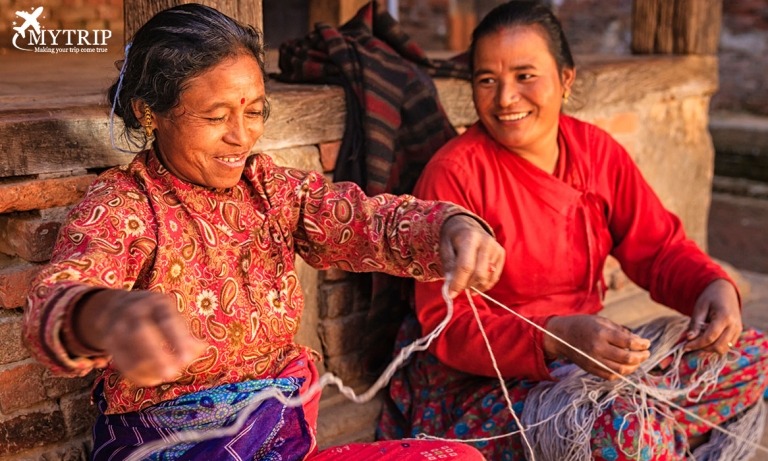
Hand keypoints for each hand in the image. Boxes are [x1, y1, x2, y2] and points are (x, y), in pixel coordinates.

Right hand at [73, 289, 205, 386]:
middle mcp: (133, 311)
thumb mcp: (172, 316)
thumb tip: (202, 349)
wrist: (116, 307)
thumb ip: (186, 334)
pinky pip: (121, 363)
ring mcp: (117, 326)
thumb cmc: (155, 316)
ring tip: (165, 377)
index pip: (167, 321)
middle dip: (157, 356)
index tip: (187, 360)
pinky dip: (137, 375)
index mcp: (156, 303)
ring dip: (149, 368)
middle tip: (172, 374)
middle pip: (141, 333)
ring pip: (129, 350)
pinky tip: (152, 379)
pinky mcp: (108, 342)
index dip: (177, 341)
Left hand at [439, 214, 504, 297]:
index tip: (450, 294)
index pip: (466, 266)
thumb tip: (451, 288)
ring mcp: (496, 248)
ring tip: (465, 284)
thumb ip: (449, 267)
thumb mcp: (445, 248)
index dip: (458, 283)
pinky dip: (484, 285)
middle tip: (457, 288)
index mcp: (470, 238)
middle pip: (479, 274)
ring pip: (487, 277)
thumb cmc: (453, 238)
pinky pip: (494, 277)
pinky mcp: (501, 254)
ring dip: (475, 286)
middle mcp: (486, 242)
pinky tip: (475, 285)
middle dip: (466, 285)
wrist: (466, 224)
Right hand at [544, 315, 650, 379]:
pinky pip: (611, 376)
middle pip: (627, 358)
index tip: (647, 343)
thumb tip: (638, 341)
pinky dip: (622, 373)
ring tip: (638, 361)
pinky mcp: (591, 369)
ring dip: (634, 366)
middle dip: (641, 357)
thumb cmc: (583, 325)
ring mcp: (594, 360)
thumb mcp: (602, 321)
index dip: (641, 344)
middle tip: (646, 353)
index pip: (628, 342)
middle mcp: (598, 348)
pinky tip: (626, 366)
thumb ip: (620, 331)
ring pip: (621, 370)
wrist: (561, 336)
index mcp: (601, 333)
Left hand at [684, 278, 741, 353]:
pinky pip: (727, 346)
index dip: (697, 344)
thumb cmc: (710, 298)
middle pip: (719, 347)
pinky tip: (707, 337)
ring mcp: (738, 331)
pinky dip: (715, 345)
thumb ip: (695, 324)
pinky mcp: (738, 333)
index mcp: (725, 317)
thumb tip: (689, 338)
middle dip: (703, 348)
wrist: (725, 291)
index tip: (685, 346)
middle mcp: (734, 326)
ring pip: (724, 349)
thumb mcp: (700, 308)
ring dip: (710, 348)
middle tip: (691, 343)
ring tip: (699, 338)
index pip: (710, 337)